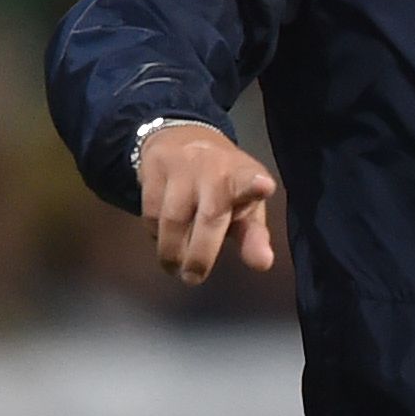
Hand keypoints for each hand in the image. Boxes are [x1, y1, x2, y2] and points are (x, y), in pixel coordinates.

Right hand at [138, 122, 279, 283]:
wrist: (181, 137)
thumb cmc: (223, 184)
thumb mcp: (244, 206)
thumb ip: (254, 237)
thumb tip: (263, 264)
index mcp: (243, 175)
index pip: (251, 179)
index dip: (256, 184)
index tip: (263, 186)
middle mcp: (215, 168)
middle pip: (210, 216)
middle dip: (201, 254)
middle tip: (194, 278)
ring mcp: (183, 166)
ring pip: (173, 219)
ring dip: (172, 251)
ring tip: (175, 267)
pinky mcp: (154, 168)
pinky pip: (151, 213)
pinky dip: (155, 234)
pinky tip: (163, 238)